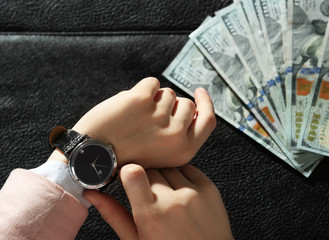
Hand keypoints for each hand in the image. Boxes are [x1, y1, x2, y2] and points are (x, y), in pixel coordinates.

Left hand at [49, 77, 215, 167]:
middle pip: (187, 104)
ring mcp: (159, 117)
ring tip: (136, 118)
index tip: (200, 92)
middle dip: (171, 106)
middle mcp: (175, 135)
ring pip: (168, 93)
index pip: (208, 120)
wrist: (93, 156)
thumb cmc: (128, 153)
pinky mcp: (141, 101)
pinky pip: (152, 83)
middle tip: (150, 119)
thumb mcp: (163, 155)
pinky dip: (142, 90)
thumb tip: (193, 106)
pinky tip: (130, 106)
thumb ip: (180, 134)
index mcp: (183, 151)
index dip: (206, 103)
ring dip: (154, 99)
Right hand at [84, 164, 233, 239]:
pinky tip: (182, 194)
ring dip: (165, 178)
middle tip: (151, 198)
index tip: (128, 178)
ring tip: (169, 200)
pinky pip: (189, 168)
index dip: (128, 172)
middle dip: (147, 180)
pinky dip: (182, 176)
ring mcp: (194, 193)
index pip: (133, 172)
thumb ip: (114, 215)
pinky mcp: (210, 189)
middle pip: (151, 170)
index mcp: (151, 215)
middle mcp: (174, 201)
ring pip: (169, 167)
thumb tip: (93, 195)